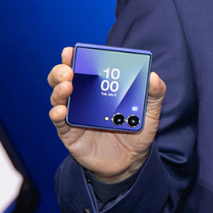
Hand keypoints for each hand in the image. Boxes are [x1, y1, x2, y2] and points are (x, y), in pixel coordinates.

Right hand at [47, 46, 165, 184]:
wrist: (130, 162)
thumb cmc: (136, 133)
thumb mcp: (150, 113)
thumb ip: (154, 94)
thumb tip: (153, 76)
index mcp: (100, 88)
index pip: (84, 67)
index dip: (76, 57)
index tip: (72, 50)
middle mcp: (83, 98)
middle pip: (64, 79)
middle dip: (62, 70)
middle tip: (69, 69)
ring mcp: (74, 114)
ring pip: (58, 97)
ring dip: (59, 89)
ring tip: (67, 85)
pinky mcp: (69, 133)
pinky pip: (59, 121)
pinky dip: (57, 114)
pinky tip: (61, 110)